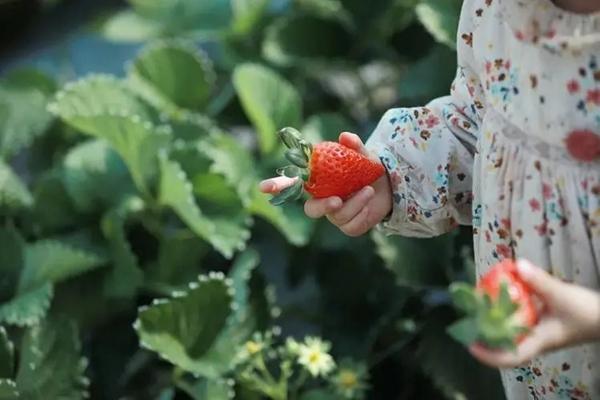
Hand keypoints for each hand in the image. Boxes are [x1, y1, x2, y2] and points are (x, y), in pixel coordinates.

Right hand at [259, 132, 392, 236]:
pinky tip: (370, 202)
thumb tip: (345, 137)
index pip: (292, 185)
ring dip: (354, 203)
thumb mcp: (363, 156)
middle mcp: (322, 200)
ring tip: (368, 190)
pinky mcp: (349, 226)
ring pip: (337, 216)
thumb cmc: (367, 170)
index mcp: (318, 182)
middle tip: (336, 200)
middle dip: (322, 206)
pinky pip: (352, 224)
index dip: (276, 186)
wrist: (388, 188)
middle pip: (311, 209)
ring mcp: (334, 216)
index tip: (264, 188)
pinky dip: (364, 212)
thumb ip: (354, 147)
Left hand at [469, 259, 599, 367]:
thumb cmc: (588, 312)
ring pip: (510, 332)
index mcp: (539, 341)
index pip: (511, 357)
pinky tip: (499, 295)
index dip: (489, 355)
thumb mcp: (562, 295)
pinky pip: (518, 320)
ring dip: (493, 322)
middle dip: (484, 336)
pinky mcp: (541, 322)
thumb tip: (518, 265)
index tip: (471, 345)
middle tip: (467, 320)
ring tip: (476, 307)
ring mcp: (538, 332)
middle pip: (504, 346)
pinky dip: (507, 310)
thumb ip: (540, 281)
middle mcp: (535, 339)